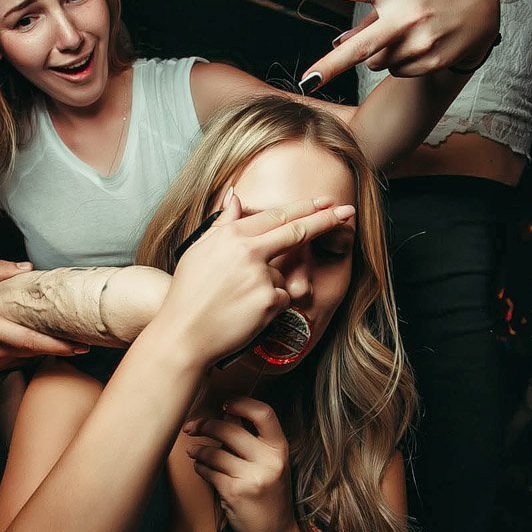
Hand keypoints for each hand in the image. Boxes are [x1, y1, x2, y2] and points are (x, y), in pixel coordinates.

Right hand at [0, 261, 87, 371]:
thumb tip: (26, 267)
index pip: (31, 342)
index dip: (59, 345)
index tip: (82, 344)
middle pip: (36, 352)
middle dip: (62, 347)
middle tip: (87, 337)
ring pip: (27, 358)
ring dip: (48, 350)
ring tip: (71, 339)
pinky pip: (15, 362)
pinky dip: (30, 352)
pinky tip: (40, 342)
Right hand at [158, 192, 354, 364]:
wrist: (183, 335)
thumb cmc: (188, 294)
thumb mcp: (199, 251)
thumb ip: (223, 223)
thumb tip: (235, 196)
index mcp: (231, 235)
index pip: (276, 216)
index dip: (305, 208)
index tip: (326, 201)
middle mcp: (248, 250)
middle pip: (296, 231)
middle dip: (325, 219)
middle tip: (347, 210)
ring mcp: (260, 275)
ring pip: (283, 275)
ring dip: (270, 287)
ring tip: (237, 301)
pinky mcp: (269, 300)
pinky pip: (282, 300)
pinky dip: (269, 308)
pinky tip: (245, 314)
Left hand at [184, 397, 296, 531]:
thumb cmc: (268, 495)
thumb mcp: (270, 465)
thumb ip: (252, 441)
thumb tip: (225, 413)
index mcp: (280, 450)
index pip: (264, 413)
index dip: (241, 403)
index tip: (224, 404)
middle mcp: (270, 462)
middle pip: (231, 429)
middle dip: (206, 424)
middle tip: (192, 427)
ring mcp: (253, 478)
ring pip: (215, 451)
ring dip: (198, 450)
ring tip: (194, 452)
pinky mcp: (235, 493)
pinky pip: (208, 471)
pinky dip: (200, 467)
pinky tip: (200, 468)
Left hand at [280, 0, 498, 88]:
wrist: (483, 6)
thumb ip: (367, 19)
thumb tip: (338, 44)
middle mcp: (405, 15)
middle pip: (360, 47)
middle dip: (331, 64)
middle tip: (308, 80)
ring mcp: (419, 41)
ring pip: (376, 63)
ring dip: (382, 54)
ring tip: (409, 33)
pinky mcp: (430, 62)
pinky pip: (396, 71)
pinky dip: (401, 63)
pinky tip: (420, 46)